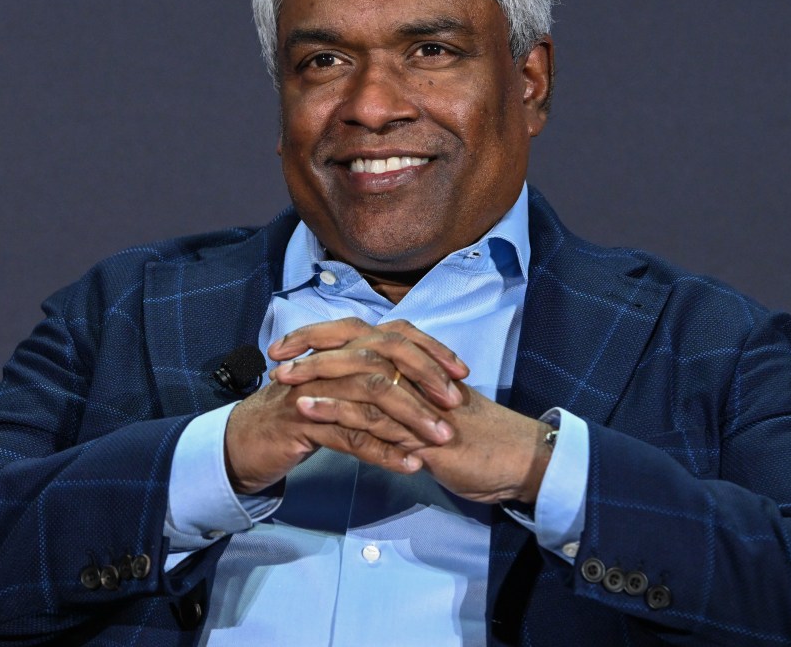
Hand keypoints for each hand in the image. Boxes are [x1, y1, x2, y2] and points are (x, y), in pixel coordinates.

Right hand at [222, 318, 467, 493]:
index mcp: (340, 347)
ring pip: (369, 396)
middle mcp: (327, 360)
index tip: (461, 372)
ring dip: (410, 419)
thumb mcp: (338, 389)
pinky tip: (409, 465)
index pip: (392, 335)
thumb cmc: (299, 415)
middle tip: (454, 404)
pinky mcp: (302, 421)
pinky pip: (350, 435)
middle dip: (423, 379)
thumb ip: (372, 376)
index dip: (429, 349)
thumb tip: (420, 375)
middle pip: (383, 358)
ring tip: (440, 439)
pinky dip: (384, 451)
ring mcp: (313, 388)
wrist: (246, 441)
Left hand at [269, 319, 554, 505]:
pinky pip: (372, 415)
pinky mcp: (419, 427)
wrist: (515, 457)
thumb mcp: (432, 408)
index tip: (287, 343)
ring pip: (360, 374)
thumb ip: (403, 395)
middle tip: (274, 355)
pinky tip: (308, 412)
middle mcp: (415, 370)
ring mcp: (419, 395)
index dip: (323, 335)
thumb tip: (367, 389)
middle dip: (311, 346)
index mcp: (415, 361)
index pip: (362, 335)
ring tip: (282, 381)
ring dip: (316, 376)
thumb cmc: (475, 436)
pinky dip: (335, 410)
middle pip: (356, 343)